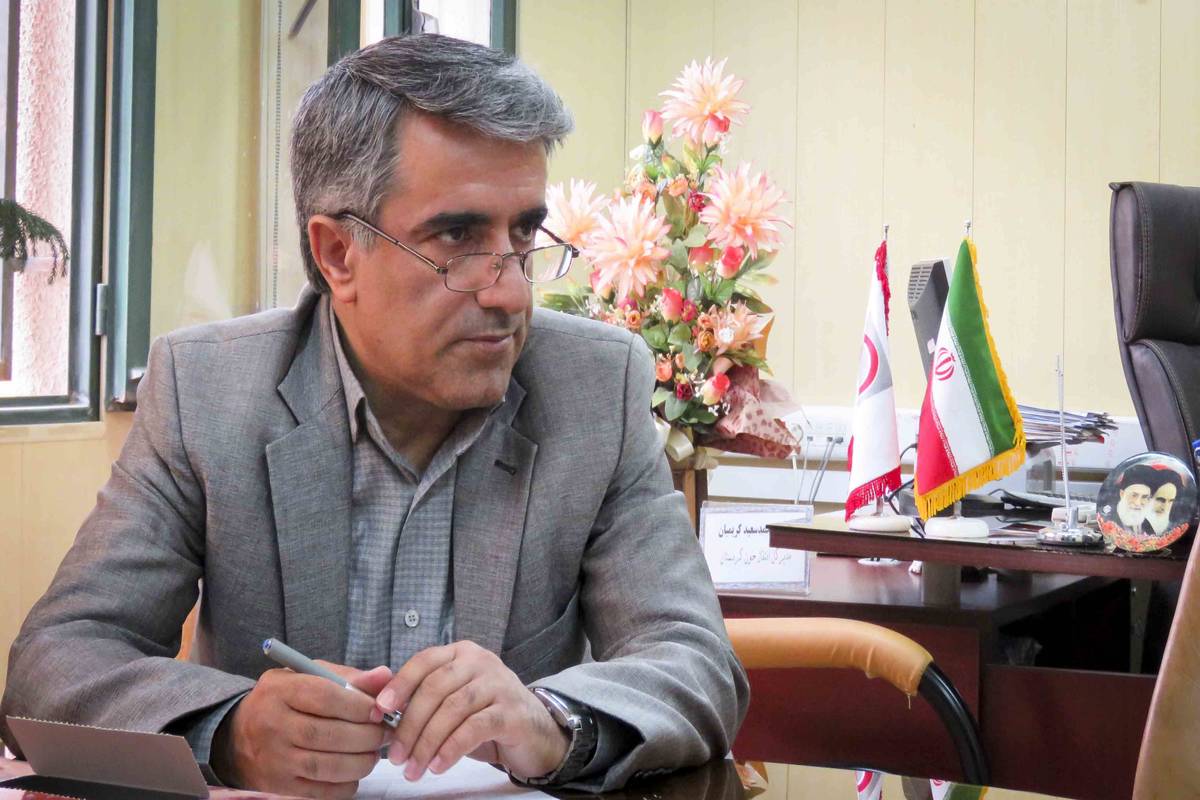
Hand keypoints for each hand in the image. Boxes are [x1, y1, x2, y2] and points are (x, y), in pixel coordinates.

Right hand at [212, 662, 392, 798]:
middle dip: (367, 736)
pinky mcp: (279, 786)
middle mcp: (273, 725)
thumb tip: (385, 676)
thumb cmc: (284, 699)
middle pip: (329, 735)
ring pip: (327, 766)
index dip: (359, 706)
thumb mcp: (308, 676)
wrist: (237, 736)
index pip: (326, 697)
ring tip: (374, 753)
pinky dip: (346, 784)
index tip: (379, 710)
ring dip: (361, 762)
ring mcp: (275, 759)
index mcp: (279, 691)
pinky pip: (320, 792)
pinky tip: (355, 771)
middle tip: (385, 733)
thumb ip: (348, 676)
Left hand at [374, 641, 568, 781]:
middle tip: (396, 757)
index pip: (424, 661)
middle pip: (435, 688)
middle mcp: (481, 662)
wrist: (536, 733)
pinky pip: (474, 728)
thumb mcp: (452, 701)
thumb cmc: (486, 716)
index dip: (398, 685)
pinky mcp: (512, 712)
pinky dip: (451, 749)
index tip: (378, 712)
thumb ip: (422, 696)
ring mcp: (499, 684)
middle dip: (409, 725)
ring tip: (413, 768)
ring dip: (427, 743)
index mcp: (461, 653)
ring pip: (452, 709)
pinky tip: (437, 766)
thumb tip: (379, 701)